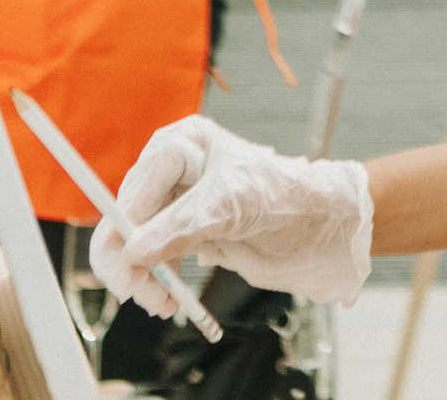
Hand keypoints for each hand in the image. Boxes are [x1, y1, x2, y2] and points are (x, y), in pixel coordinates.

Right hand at [94, 115, 372, 311]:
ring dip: (142, 276)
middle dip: (129, 258)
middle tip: (140, 292)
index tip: (125, 260)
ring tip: (163, 303)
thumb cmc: (287, 197)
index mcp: (185, 145)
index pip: (140, 182)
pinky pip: (152, 259)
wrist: (320, 228)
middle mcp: (174, 172)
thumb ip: (184, 225)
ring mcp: (177, 205)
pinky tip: (169, 298)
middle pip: (128, 216)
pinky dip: (156, 281)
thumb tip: (134, 250)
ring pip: (135, 243)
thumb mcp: (235, 205)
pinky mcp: (184, 234)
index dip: (127, 223)